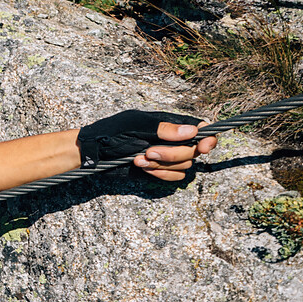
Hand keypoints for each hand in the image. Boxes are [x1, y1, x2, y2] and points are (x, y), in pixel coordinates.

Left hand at [78, 109, 215, 180]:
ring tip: (139, 159)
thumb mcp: (136, 125)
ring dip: (162, 164)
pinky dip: (160, 173)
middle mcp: (173, 140)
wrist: (94, 152)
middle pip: (193, 151)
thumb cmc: (112, 132)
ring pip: (184, 166)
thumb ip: (163, 129)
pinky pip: (175, 177)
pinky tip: (142, 167)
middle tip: (148, 151)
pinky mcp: (160, 170)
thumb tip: (193, 131)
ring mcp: (168, 156)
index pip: (200, 129)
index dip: (208, 139)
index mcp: (170, 124)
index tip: (203, 148)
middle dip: (172, 154)